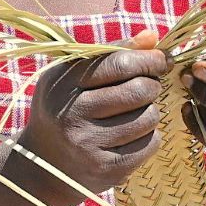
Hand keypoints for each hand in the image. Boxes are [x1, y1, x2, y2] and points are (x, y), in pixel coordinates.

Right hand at [19, 30, 167, 191]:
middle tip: (148, 88)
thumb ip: (111, 53)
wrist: (43, 165)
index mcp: (62, 84)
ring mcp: (88, 145)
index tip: (162, 60)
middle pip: (138, 90)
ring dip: (150, 112)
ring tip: (134, 113)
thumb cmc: (64, 109)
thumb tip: (152, 36)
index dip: (149, 59)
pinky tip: (133, 135)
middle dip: (152, 85)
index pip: (119, 64)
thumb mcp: (74, 77)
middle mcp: (71, 114)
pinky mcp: (106, 169)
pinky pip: (150, 144)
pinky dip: (150, 136)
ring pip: (148, 118)